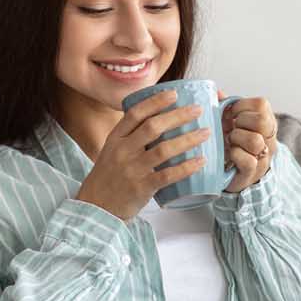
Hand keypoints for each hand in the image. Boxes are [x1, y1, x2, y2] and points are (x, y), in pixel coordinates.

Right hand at [73, 89, 210, 221]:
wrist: (96, 207)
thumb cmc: (108, 176)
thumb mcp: (112, 150)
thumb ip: (130, 136)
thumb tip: (158, 119)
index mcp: (115, 138)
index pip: (135, 114)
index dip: (156, 102)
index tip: (174, 94)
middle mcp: (123, 151)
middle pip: (153, 127)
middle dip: (178, 116)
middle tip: (197, 110)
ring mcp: (132, 170)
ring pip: (164, 150)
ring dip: (188, 139)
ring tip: (205, 133)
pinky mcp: (142, 187)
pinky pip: (168, 175)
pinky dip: (186, 167)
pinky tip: (200, 161)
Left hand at [217, 90, 277, 194]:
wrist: (231, 174)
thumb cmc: (231, 145)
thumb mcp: (229, 123)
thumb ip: (225, 106)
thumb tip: (217, 92)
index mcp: (266, 122)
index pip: (262, 104)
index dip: (242, 106)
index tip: (232, 114)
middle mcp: (269, 138)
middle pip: (262, 121)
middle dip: (241, 121)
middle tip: (232, 128)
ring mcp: (263, 156)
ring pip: (255, 141)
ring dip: (237, 138)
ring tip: (231, 142)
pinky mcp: (253, 172)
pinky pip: (248, 161)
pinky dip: (236, 155)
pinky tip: (230, 155)